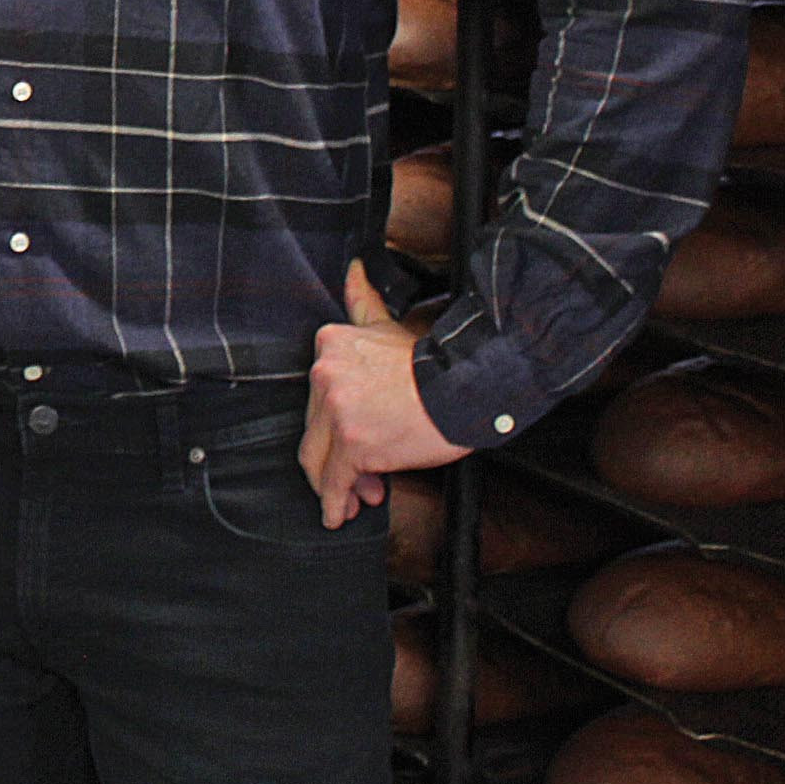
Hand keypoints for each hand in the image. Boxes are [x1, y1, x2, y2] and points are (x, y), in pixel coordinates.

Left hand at [301, 263, 465, 528]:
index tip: (354, 440)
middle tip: (362, 478)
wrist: (467, 386)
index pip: (318, 398)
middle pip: (316, 429)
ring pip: (320, 458)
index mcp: (330, 346)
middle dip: (338, 458)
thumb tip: (352, 268)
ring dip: (337, 484)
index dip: (334, 425)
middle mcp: (325, 375)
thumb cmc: (435, 363)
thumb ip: (363, 302)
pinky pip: (337, 481)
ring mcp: (336, 411)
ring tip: (358, 498)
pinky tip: (341, 514)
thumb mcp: (391, 324)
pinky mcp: (354, 444)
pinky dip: (336, 502)